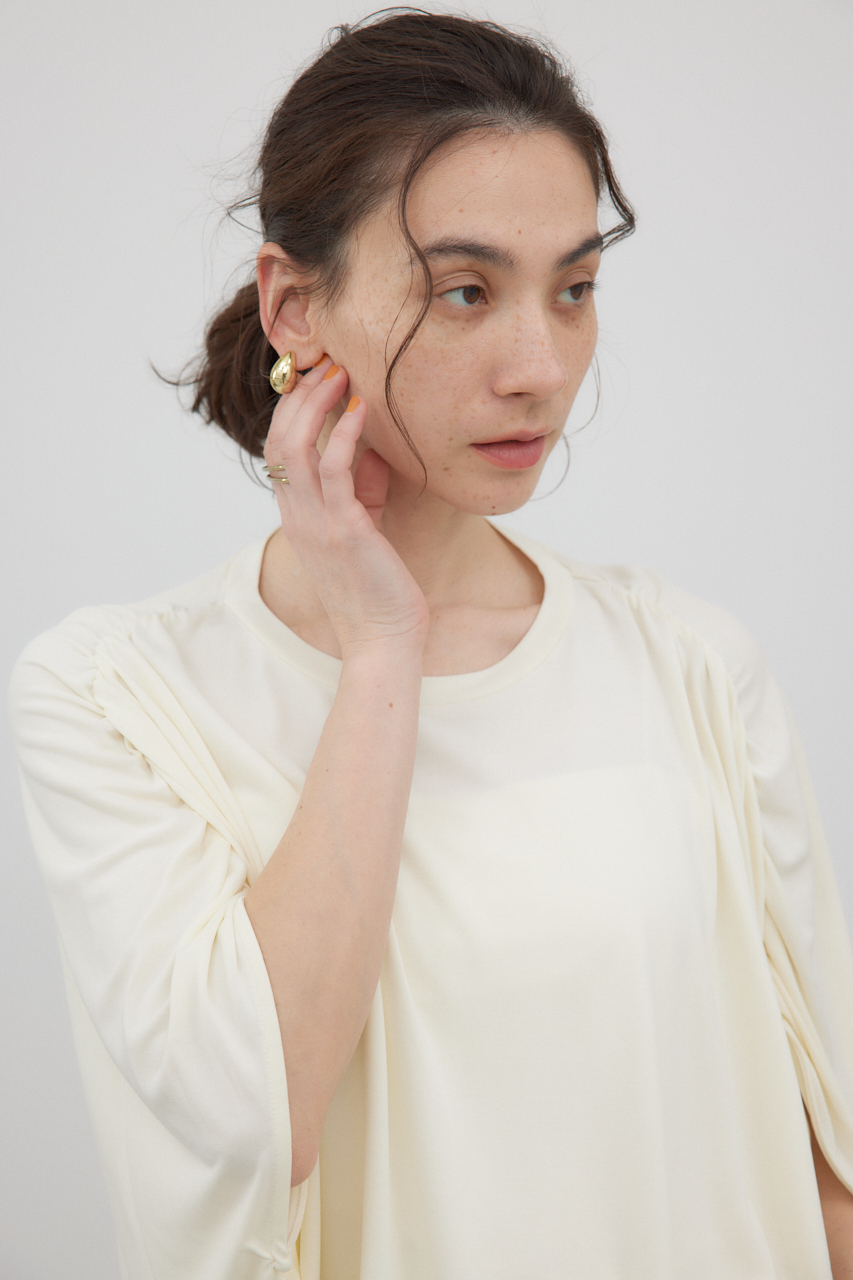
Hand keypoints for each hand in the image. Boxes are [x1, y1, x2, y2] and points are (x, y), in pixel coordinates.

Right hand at [263, 359, 429, 658]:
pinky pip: (334, 470)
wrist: (382, 642)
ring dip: (317, 403)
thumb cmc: (378, 592)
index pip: (279, 450)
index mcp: (297, 517)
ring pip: (296, 447)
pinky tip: (361, 410)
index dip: (292, 409)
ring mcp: (314, 523)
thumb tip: (371, 452)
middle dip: (300, 395)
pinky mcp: (343, 530)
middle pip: (279, 438)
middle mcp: (297, 516)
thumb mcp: (363, 532)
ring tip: (340, 373)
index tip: (315, 377)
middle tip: (326, 363)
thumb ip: (362, 493)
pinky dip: (344, 434)